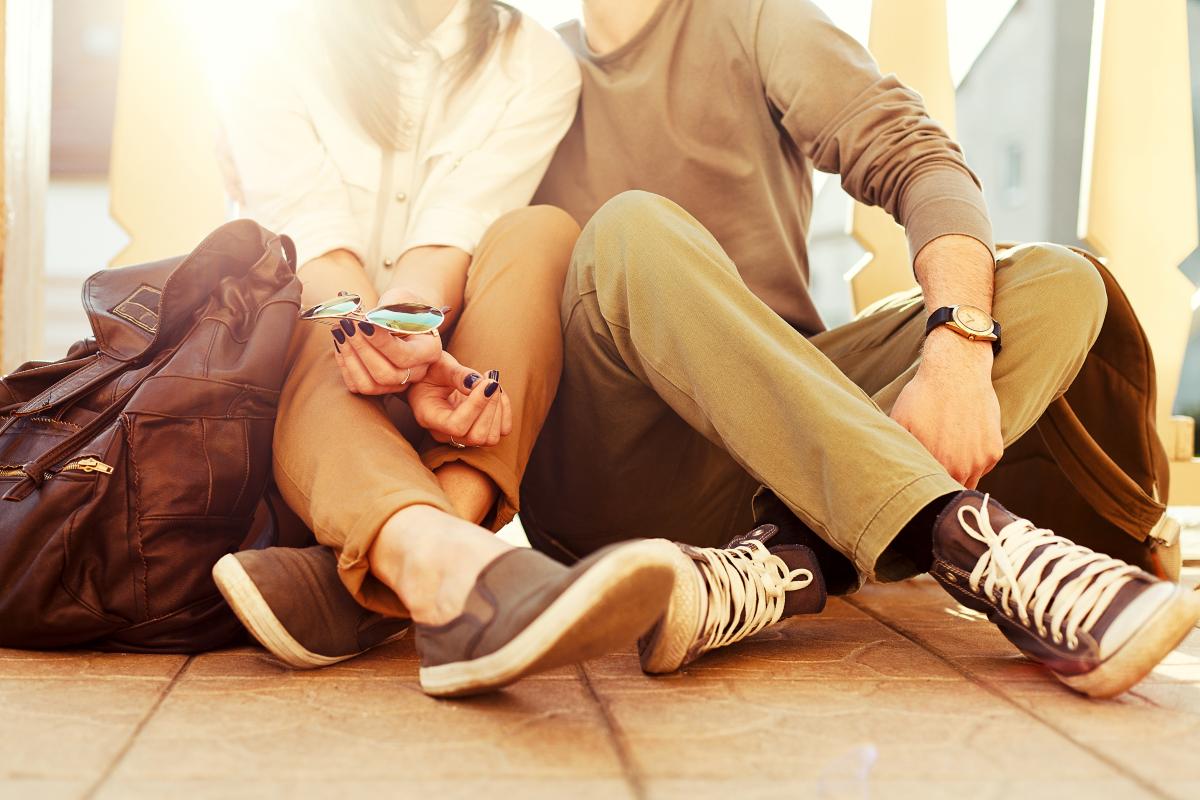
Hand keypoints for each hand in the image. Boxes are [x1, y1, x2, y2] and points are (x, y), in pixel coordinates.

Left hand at [332, 287, 442, 394]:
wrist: (400, 316)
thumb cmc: (402, 305)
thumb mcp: (402, 299)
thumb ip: (389, 309)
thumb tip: (370, 320)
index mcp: (429, 350)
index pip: (404, 355)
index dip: (381, 342)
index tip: (363, 323)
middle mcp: (417, 371)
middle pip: (387, 374)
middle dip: (362, 350)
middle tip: (347, 325)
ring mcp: (398, 382)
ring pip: (370, 385)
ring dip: (350, 359)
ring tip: (340, 332)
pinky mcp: (379, 386)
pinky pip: (357, 386)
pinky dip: (345, 366)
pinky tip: (340, 344)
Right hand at [407, 352, 512, 446]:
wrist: (433, 377)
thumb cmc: (431, 370)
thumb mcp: (440, 365)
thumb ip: (457, 374)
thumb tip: (478, 383)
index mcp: (429, 417)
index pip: (456, 426)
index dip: (475, 406)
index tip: (485, 382)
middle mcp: (445, 433)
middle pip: (476, 436)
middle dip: (490, 407)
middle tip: (491, 380)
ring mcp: (462, 435)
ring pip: (490, 438)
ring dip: (499, 409)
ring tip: (492, 383)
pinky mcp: (478, 430)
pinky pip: (501, 431)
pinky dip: (505, 411)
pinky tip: (497, 392)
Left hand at [890, 336, 1002, 488]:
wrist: (957, 370)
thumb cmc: (924, 395)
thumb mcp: (900, 422)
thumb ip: (898, 452)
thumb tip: (888, 471)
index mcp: (936, 466)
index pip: (931, 493)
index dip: (924, 490)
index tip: (918, 483)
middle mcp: (962, 469)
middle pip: (950, 490)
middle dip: (941, 484)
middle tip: (931, 468)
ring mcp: (981, 460)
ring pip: (968, 480)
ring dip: (958, 473)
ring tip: (946, 450)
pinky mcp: (994, 450)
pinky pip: (982, 466)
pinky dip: (973, 459)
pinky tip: (961, 439)